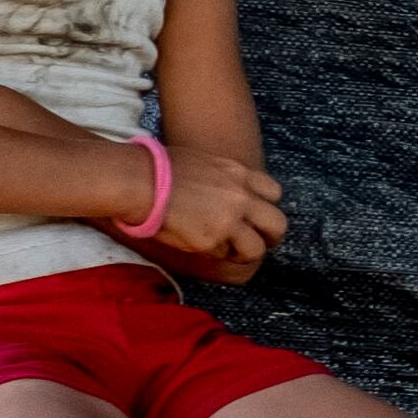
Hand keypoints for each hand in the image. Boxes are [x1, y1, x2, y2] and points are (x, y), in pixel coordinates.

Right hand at [147, 142, 289, 267]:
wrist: (139, 181)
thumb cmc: (160, 167)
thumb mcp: (205, 162)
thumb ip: (226, 178)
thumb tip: (231, 192)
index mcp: (239, 174)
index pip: (275, 193)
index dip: (267, 207)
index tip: (257, 214)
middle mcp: (240, 198)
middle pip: (278, 224)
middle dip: (271, 237)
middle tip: (259, 243)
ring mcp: (228, 221)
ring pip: (256, 249)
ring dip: (244, 253)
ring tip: (229, 252)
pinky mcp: (210, 240)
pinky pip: (222, 255)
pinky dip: (213, 253)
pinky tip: (197, 243)